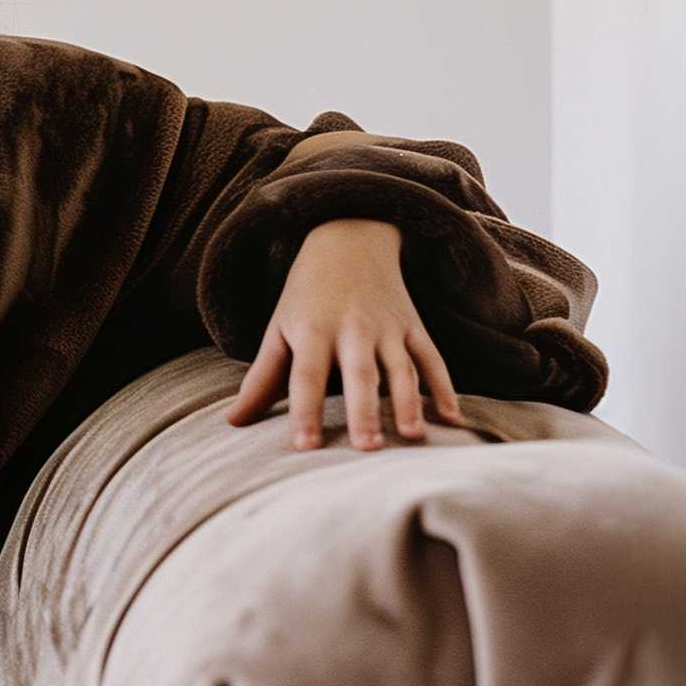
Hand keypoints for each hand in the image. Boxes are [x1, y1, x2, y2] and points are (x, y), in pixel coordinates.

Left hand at [222, 217, 463, 449]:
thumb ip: (260, 380)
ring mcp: (388, 328)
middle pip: (359, 374)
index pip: (306, 376)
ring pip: (402, 368)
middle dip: (364, 410)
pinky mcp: (414, 326)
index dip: (305, 411)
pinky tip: (453, 419)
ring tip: (413, 437)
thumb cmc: (306, 296)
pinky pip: (433, 359)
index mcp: (313, 331)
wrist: (348, 237)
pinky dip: (446, 387)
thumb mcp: (279, 329)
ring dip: (410, 402)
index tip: (305, 447)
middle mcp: (352, 329)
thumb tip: (233, 424)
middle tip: (367, 447)